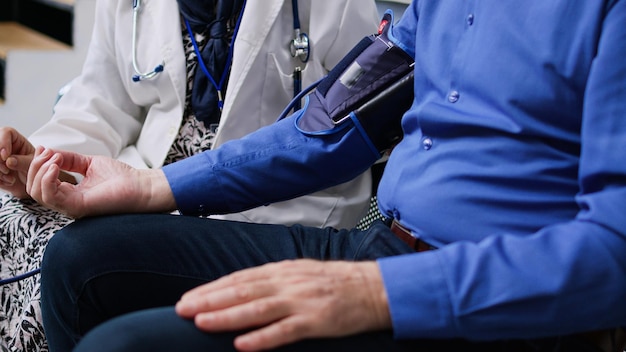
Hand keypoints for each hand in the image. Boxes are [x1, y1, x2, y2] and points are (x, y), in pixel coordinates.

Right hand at [0, 127, 34, 197]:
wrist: (33, 182)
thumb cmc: (36, 168)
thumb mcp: (33, 164)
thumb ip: (23, 161)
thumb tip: (9, 161)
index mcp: (14, 138)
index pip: (5, 132)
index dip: (3, 143)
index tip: (5, 156)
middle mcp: (3, 145)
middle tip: (6, 170)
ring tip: (11, 178)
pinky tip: (9, 181)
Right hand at [26, 146, 175, 217]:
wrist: (141, 186)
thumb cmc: (121, 177)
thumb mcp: (89, 163)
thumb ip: (68, 159)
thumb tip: (48, 151)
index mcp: (69, 194)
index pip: (39, 183)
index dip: (37, 164)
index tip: (44, 148)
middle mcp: (67, 203)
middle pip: (33, 188)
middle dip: (35, 166)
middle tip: (47, 152)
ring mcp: (71, 206)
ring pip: (37, 193)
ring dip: (40, 170)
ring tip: (54, 158)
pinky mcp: (77, 206)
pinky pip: (51, 196)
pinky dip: (48, 178)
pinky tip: (56, 165)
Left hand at [175, 259, 390, 351]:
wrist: (373, 288)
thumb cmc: (335, 282)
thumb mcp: (300, 273)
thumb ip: (273, 280)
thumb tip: (241, 289)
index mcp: (283, 270)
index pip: (240, 279)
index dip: (212, 289)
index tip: (189, 298)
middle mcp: (288, 283)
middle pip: (242, 291)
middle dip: (210, 300)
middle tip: (182, 309)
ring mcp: (302, 301)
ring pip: (258, 309)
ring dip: (227, 316)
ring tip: (201, 322)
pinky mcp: (316, 321)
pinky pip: (285, 331)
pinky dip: (262, 338)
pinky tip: (241, 344)